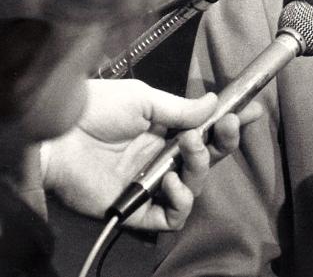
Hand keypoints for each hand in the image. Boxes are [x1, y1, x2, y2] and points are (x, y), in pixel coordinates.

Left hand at [41, 79, 262, 230]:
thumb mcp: (144, 99)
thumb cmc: (96, 111)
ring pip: (195, 186)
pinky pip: (171, 217)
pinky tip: (171, 181)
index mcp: (164, 132)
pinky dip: (180, 202)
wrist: (58, 135)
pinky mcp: (137, 208)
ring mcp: (151, 184)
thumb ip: (182, 108)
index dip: (229, 124)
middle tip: (224, 127)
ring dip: (200, 166)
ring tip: (188, 147)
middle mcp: (161, 159)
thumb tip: (215, 103)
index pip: (206, 131)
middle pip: (208, 159)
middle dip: (223, 142)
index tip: (250, 111)